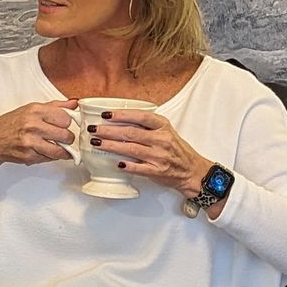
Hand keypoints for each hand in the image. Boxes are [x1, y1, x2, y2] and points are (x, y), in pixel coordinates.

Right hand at [0, 102, 74, 180]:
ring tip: (57, 146)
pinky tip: (44, 150)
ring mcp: (31, 142)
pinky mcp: (29, 156)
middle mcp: (33, 125)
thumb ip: (55, 106)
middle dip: (67, 138)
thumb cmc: (10, 124)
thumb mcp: (31, 109)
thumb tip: (73, 103)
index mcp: (35, 111)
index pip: (65, 117)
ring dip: (62, 150)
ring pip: (60, 151)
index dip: (67, 122)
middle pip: (66, 135)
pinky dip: (50, 156)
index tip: (64, 124)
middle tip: (62, 137)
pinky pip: (49, 159)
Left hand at [87, 110, 218, 209]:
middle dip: (109, 131)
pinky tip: (114, 163)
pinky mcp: (157, 172)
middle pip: (131, 133)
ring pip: (131, 149)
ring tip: (96, 143)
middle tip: (94, 129)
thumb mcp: (166, 131)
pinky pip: (138, 168)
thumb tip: (118, 121)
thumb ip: (146, 126)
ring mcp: (159, 156)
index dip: (121, 114)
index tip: (105, 114)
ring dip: (111, 146)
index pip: (140, 116)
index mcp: (163, 126)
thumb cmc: (176, 150)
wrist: (193, 171)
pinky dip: (126, 165)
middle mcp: (162, 140)